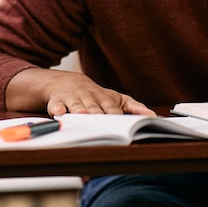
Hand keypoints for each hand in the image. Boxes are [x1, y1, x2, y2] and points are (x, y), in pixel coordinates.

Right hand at [6, 67, 155, 116]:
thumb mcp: (114, 98)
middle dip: (98, 114)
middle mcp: (88, 98)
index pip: (112, 108)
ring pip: (76, 106)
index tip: (121, 124)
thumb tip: (152, 116)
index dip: (115, 115)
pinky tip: (59, 113)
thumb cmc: (95, 95)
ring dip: (79, 110)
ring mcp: (72, 99)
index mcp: (104, 99)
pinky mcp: (57, 102)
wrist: (66, 82)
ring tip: (82, 115)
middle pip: (94, 108)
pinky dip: (57, 110)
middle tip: (102, 123)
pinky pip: (56, 106)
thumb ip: (133, 106)